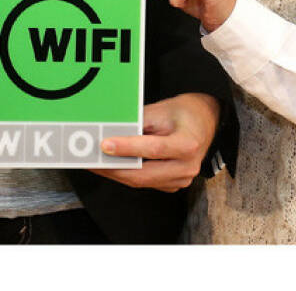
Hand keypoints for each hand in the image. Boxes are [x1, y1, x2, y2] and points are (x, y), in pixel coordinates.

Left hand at [91, 93, 218, 191]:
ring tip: (94, 164)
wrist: (204, 122)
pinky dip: (127, 175)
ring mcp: (181, 180)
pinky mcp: (173, 185)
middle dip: (113, 168)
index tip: (104, 145)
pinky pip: (145, 183)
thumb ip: (137, 122)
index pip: (153, 149)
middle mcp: (187, 167)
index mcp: (187, 145)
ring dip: (116, 173)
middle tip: (91, 160)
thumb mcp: (161, 110)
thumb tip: (110, 131)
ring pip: (142, 181)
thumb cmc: (182, 113)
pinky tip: (111, 167)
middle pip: (144, 174)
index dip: (127, 148)